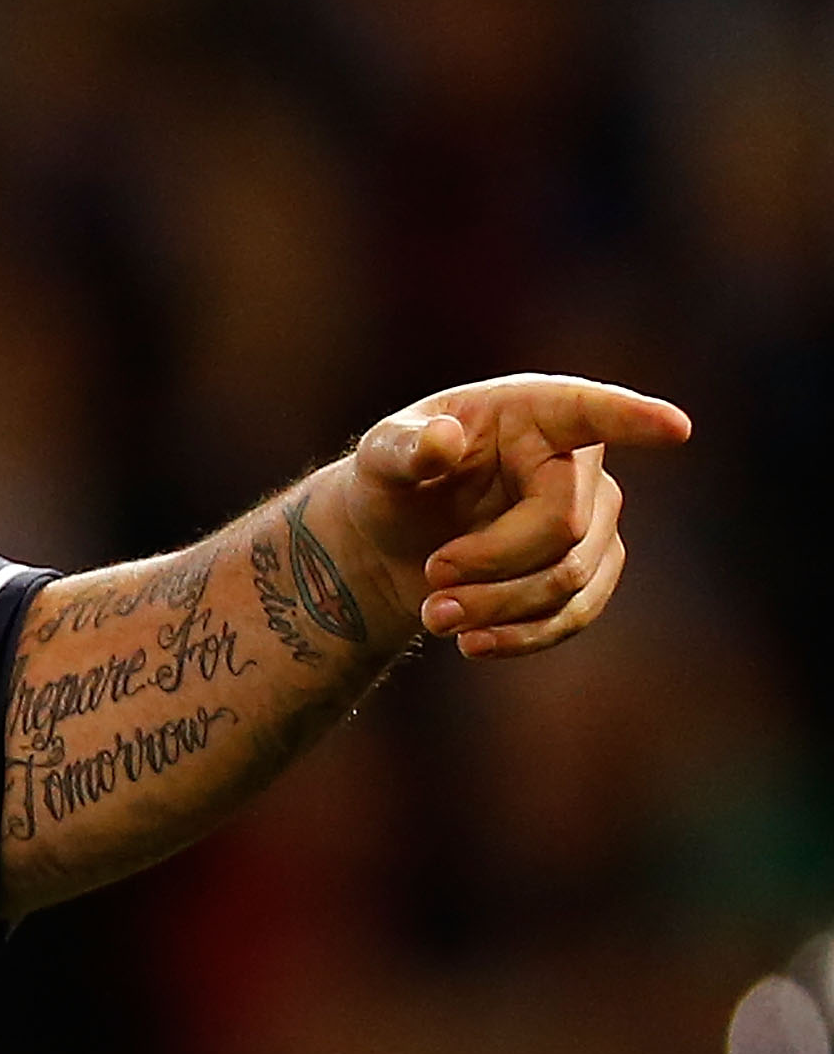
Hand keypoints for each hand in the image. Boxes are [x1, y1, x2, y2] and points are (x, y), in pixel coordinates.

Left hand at [321, 375, 691, 659]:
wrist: (392, 542)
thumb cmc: (389, 482)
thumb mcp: (377, 459)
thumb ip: (402, 448)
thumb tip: (442, 438)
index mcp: (531, 410)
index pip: (589, 411)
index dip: (633, 420)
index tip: (675, 428)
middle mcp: (577, 459)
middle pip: (565, 527)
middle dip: (494, 562)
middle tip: (433, 576)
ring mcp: (594, 515)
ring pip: (570, 579)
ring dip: (497, 607)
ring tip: (434, 616)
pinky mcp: (592, 568)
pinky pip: (574, 613)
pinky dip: (521, 636)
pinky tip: (472, 643)